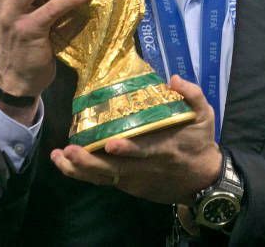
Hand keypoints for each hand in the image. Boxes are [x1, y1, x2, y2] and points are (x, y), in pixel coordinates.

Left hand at [50, 75, 221, 204]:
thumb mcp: (205, 116)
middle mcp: (145, 167)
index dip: (127, 149)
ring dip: (80, 169)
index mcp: (164, 149)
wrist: (202, 179)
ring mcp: (135, 179)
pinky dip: (83, 174)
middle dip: (90, 162)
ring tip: (59, 157)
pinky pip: (103, 181)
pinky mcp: (128, 185)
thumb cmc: (200, 142)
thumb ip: (193, 95)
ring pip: (103, 177)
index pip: (143, 151)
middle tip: (69, 150)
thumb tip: (173, 78)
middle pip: (114, 169)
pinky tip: (65, 163)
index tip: (110, 143)